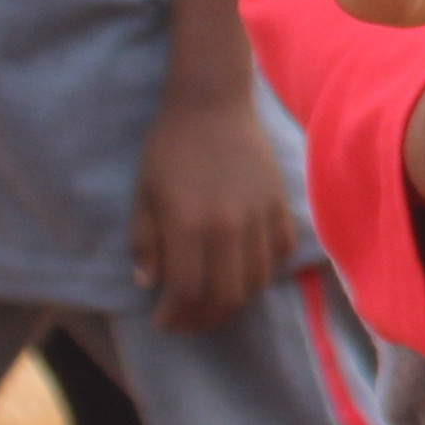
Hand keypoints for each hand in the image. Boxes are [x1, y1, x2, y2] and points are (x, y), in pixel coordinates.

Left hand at [132, 92, 299, 330]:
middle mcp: (228, 226)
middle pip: (226, 295)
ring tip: (216, 299)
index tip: (164, 321)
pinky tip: (246, 268)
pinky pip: (281, 251)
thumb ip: (145, 242)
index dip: (174, 315)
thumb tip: (149, 284)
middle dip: (205, 317)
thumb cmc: (168, 148)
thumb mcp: (143, 195)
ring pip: (257, 279)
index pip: (187, 290)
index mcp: (188, 224)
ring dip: (236, 298)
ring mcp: (259, 215)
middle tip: (189, 319)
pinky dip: (266, 269)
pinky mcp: (280, 203)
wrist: (211, 103)